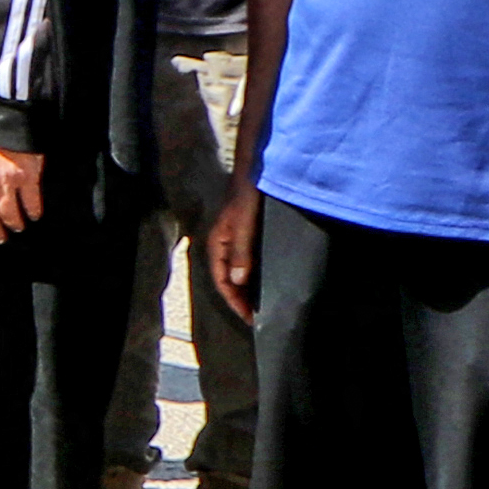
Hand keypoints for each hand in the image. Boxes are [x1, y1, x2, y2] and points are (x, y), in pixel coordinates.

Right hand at [209, 186, 260, 320]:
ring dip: (250, 289)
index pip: (222, 282)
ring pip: (240, 272)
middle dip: (242, 300)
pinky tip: (271, 279)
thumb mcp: (244, 225)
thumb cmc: (248, 195)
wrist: (259, 169)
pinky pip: (250, 262)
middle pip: (229, 280)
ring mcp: (237, 240)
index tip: (252, 319)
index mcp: (218, 244)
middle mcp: (225, 245)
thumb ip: (241, 252)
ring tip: (266, 304)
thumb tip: (238, 282)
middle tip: (260, 317)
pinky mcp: (250, 235)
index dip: (236, 302)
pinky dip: (257, 275)